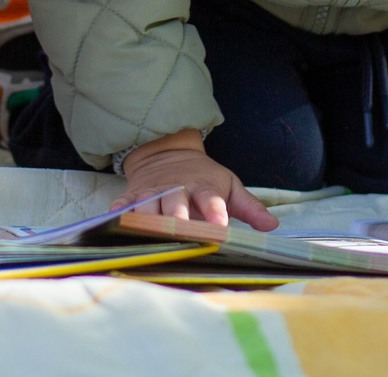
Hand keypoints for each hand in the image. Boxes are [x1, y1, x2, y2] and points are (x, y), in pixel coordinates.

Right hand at [120, 131, 278, 229]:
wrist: (167, 153)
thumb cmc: (203, 176)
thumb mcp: (229, 185)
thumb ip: (249, 207)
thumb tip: (272, 225)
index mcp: (202, 186)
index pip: (210, 199)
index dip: (215, 212)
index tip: (220, 225)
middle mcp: (176, 189)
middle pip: (175, 204)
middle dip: (178, 218)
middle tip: (182, 232)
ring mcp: (152, 192)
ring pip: (147, 206)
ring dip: (148, 220)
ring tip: (150, 236)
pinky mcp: (132, 195)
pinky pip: (122, 206)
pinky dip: (118, 215)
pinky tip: (115, 226)